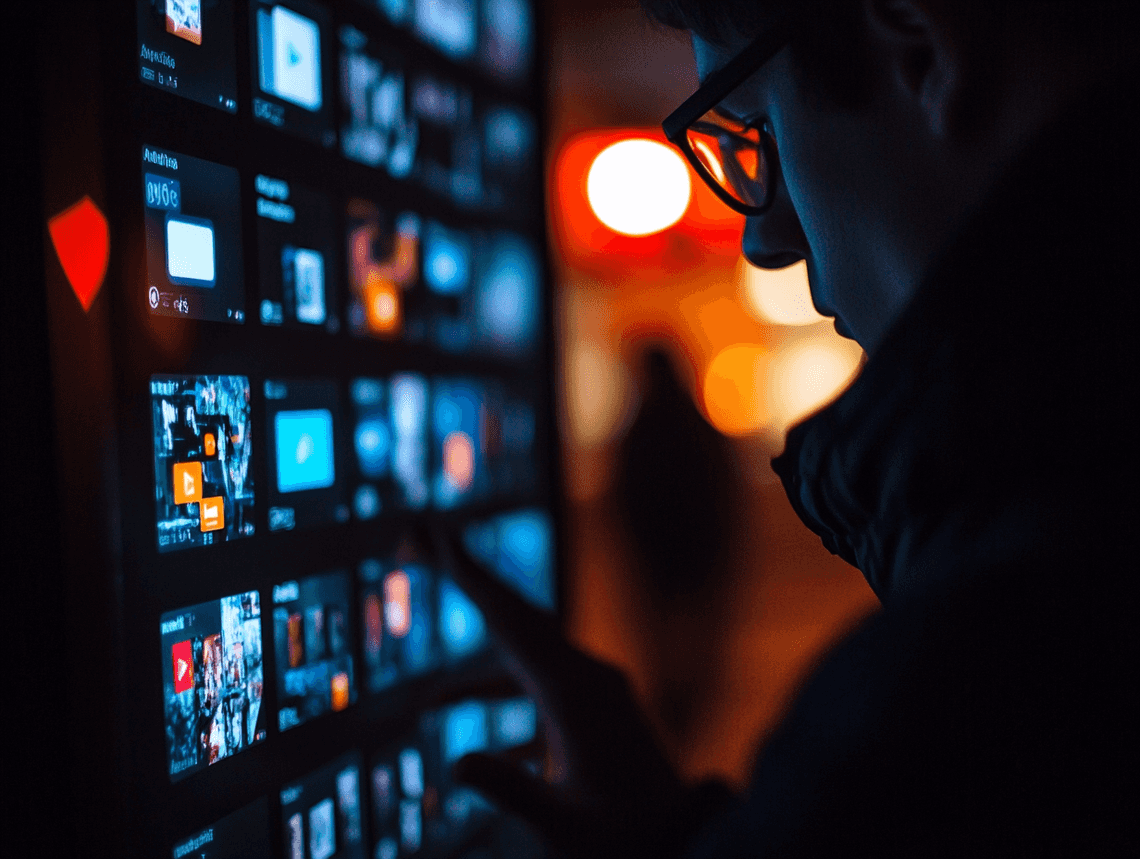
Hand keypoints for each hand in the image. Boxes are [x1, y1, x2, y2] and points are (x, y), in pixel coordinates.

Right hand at [435, 530, 732, 857]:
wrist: (688, 842)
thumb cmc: (627, 841)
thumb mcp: (562, 826)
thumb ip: (509, 790)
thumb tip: (456, 763)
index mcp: (576, 693)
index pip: (510, 623)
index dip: (470, 579)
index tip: (438, 536)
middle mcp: (587, 677)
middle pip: (514, 615)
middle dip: (467, 577)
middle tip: (417, 537)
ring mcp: (594, 690)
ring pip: (522, 647)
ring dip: (475, 639)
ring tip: (428, 663)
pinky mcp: (595, 709)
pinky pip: (533, 683)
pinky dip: (492, 688)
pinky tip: (452, 711)